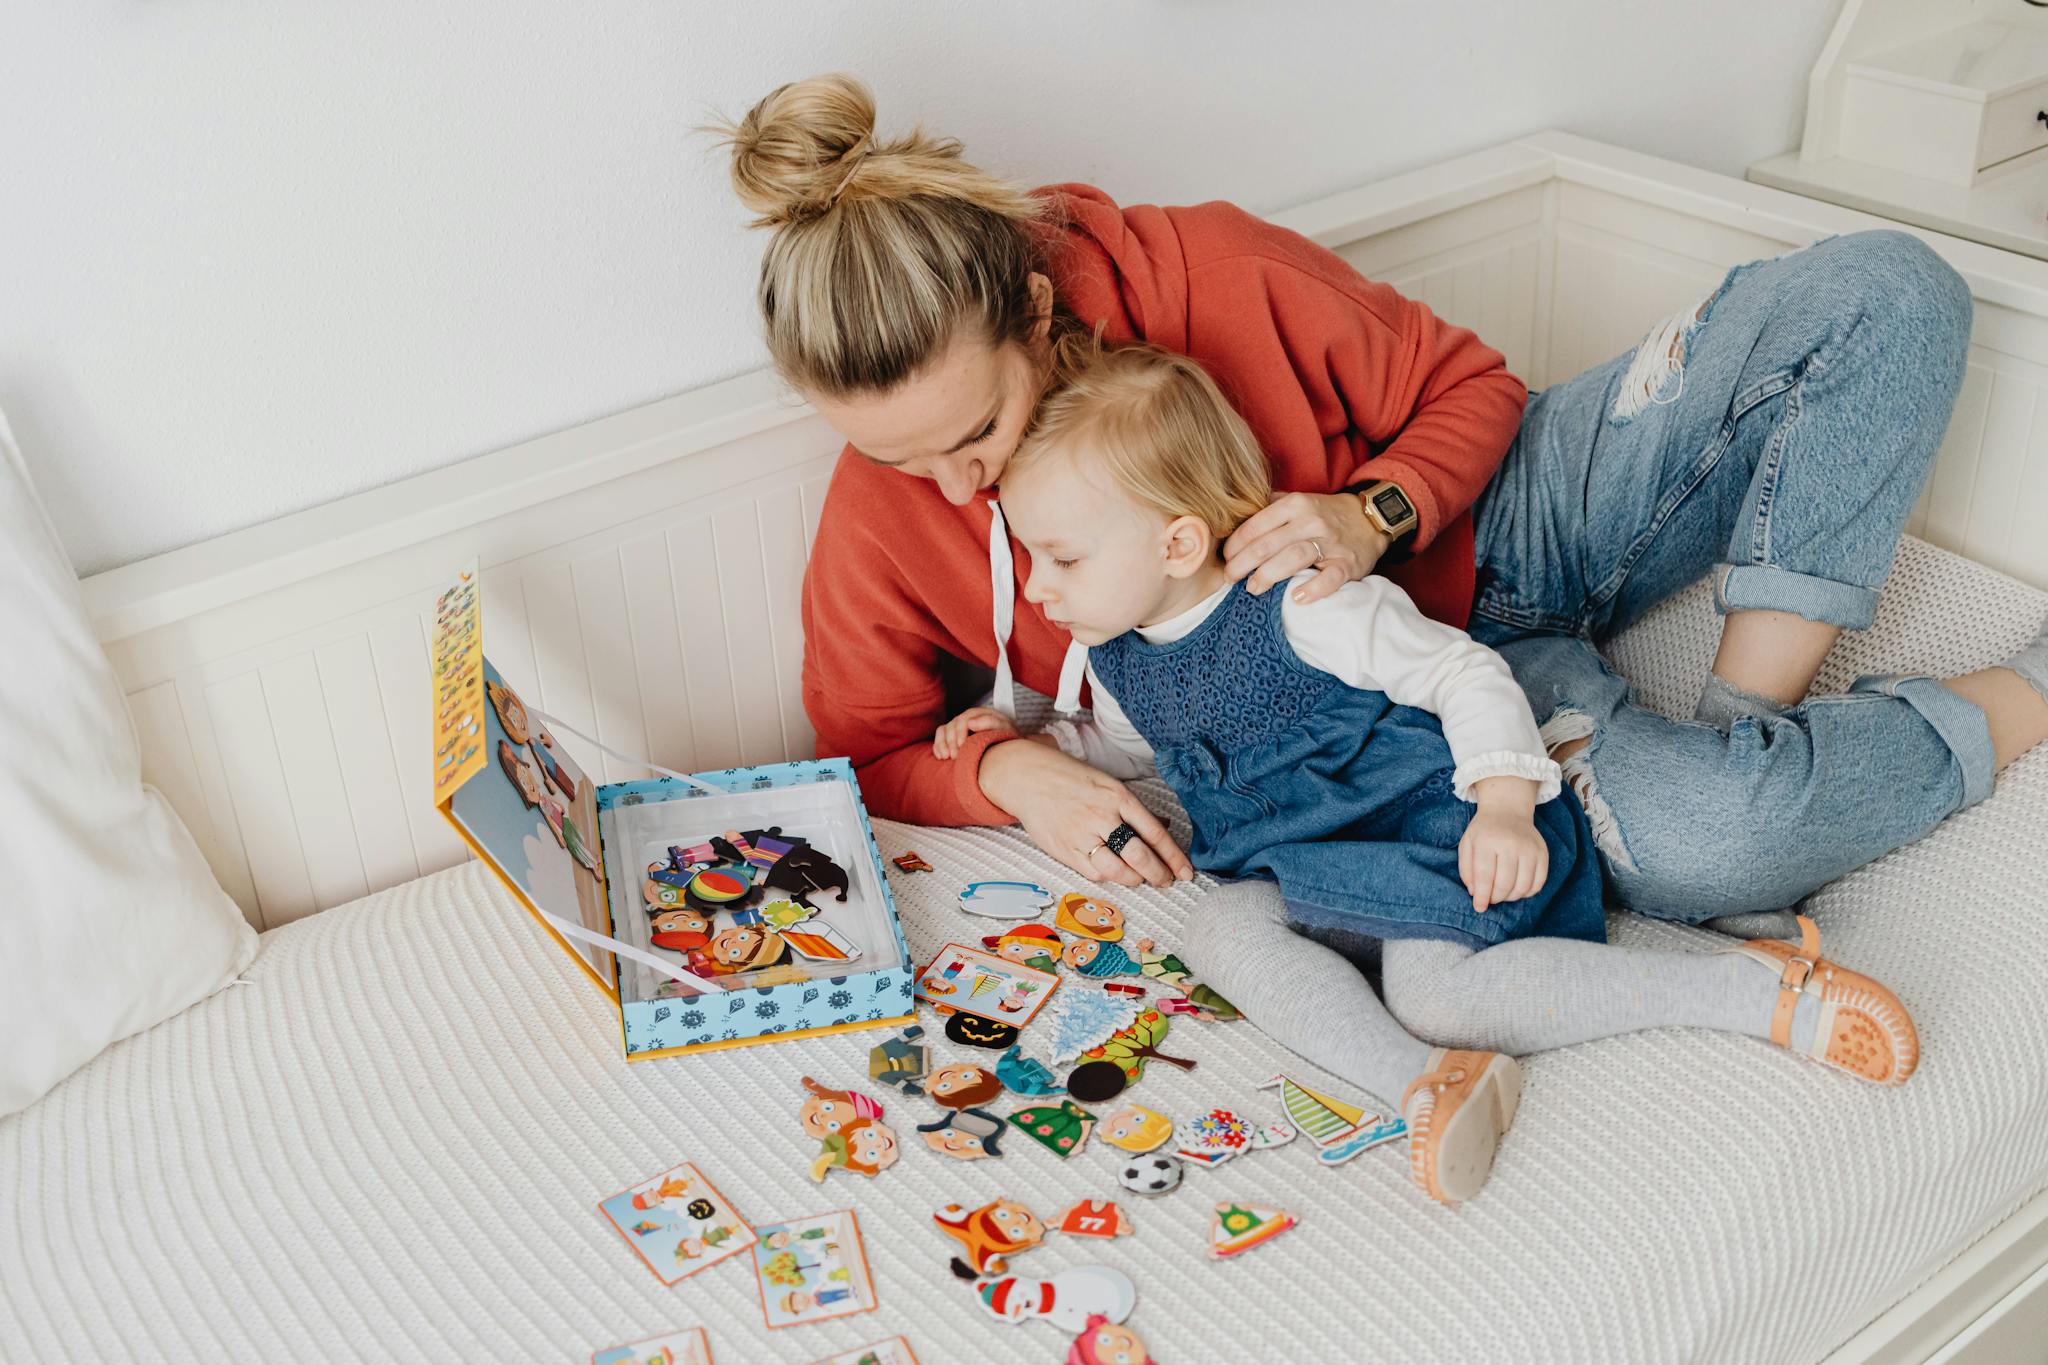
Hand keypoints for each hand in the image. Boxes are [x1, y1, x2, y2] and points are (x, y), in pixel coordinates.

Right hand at [932, 706, 1016, 759]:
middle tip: (954, 756)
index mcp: (978, 714)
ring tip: (945, 757)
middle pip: (951, 726)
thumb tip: (971, 723)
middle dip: (951, 742)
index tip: (961, 746)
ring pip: (943, 731)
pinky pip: (940, 737)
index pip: (963, 720)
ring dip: (942, 744)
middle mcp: (966, 718)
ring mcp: (958, 726)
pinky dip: (938, 746)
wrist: (1008, 745)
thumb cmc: (1007, 736)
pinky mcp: (953, 736)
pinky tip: (941, 756)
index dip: (960, 733)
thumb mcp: (1005, 728)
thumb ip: (990, 723)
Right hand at [977, 737, 1192, 888]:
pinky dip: (1108, 876)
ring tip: (1142, 879)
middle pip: (1139, 856)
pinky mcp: (1064, 850)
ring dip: (1135, 879)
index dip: (1174, 857)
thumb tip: (1163, 827)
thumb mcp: (1108, 785)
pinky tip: (1114, 872)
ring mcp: (1081, 835)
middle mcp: (1101, 816)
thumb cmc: (1072, 779)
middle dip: (1159, 874)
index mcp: (1118, 796)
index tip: (1186, 871)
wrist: (1028, 777)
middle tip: (1167, 881)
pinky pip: (1093, 873)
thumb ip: (1133, 809)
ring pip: (1117, 870)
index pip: (1155, 833)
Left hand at [1222, 490, 1392, 605]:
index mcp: (1295, 505)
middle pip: (1268, 544)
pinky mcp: (1347, 564)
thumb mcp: (1299, 501)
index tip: (1225, 559)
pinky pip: (1330, 578)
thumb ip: (1270, 506)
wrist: (1371, 518)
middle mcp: (1311, 521)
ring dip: (1268, 575)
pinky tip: (1296, 598)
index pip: (1255, 526)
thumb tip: (1234, 517)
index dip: (1235, 545)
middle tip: (1229, 578)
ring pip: (1293, 558)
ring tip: (1253, 588)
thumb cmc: (1326, 514)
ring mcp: (1330, 543)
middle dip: (1242, 564)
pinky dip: (1314, 589)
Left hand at [1458, 777, 1547, 912]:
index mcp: (1487, 841)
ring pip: (1523, 887)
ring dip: (1511, 897)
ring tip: (1502, 893)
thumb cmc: (1483, 832)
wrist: (1507, 811)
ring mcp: (1530, 848)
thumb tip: (1475, 894)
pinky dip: (1527, 892)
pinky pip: (1538, 883)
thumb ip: (1467, 870)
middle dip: (1496, 898)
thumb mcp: (1467, 845)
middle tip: (1491, 898)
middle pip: (1505, 884)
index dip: (1482, 896)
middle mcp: (1511, 844)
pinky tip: (1517, 889)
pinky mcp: (1543, 853)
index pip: (1484, 876)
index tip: (1479, 908)